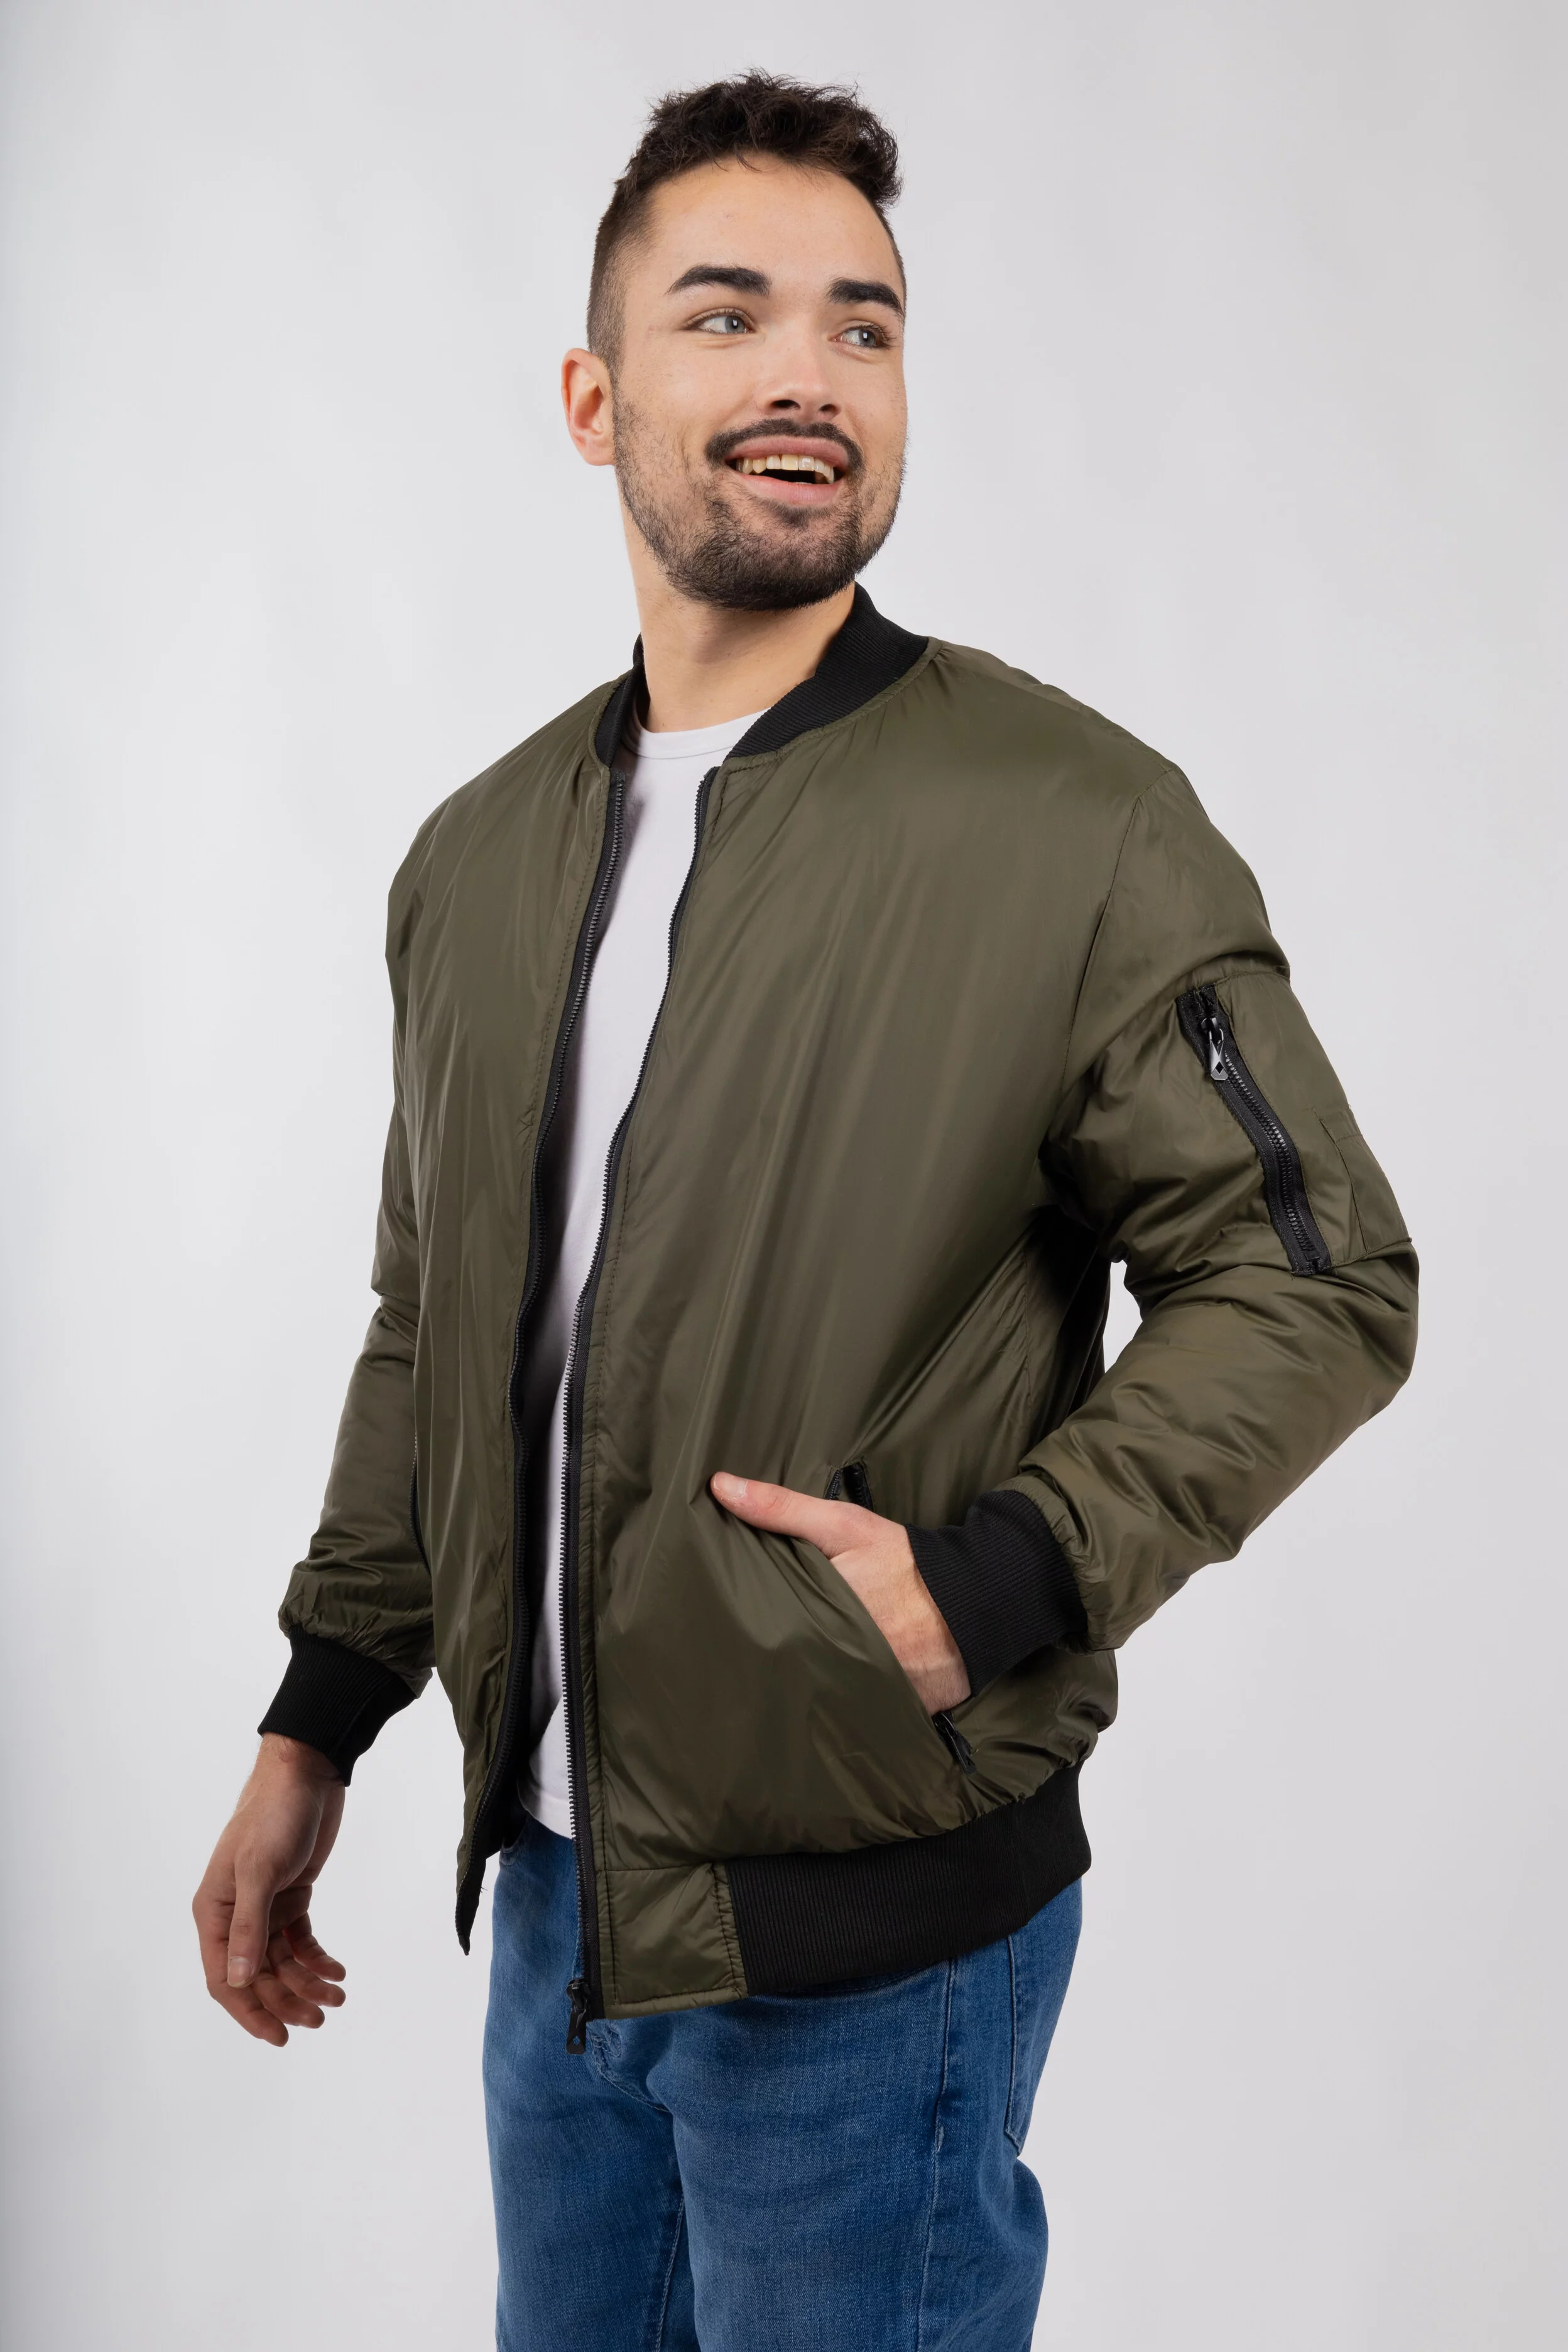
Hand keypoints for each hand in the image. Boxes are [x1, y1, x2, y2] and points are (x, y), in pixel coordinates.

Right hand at [193, 1734, 347, 2047]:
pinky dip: (318, 1959)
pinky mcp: (291, 1895)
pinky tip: (337, 1972)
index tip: (278, 2036)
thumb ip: (248, 1927)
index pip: (223, 1979)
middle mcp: (235, 1913)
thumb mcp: (259, 1870)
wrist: (306, 1774)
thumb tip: (238, 1982)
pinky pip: (300, 1941)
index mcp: (213, 1911)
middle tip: (320, 2018)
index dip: (248, 2011)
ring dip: (307, 1983)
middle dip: (286, 2000)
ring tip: (337, 1998)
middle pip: (256, 1976)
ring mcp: (264, 1906)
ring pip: (281, 1962)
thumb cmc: (274, 1816)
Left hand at [709, 1472, 969, 1714]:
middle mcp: (841, 1658)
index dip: (747, 1629)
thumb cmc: (904, 1562)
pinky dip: (845, 1708)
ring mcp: (868, 1691)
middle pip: (788, 1666)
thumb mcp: (843, 1526)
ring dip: (807, 1687)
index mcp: (821, 1613)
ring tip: (789, 1680)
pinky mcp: (894, 1713)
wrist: (978, 1600)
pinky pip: (856, 1716)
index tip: (727, 1624)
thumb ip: (780, 1507)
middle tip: (749, 1656)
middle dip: (773, 1660)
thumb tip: (720, 1486)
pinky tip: (829, 1703)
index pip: (764, 1629)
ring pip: (818, 1696)